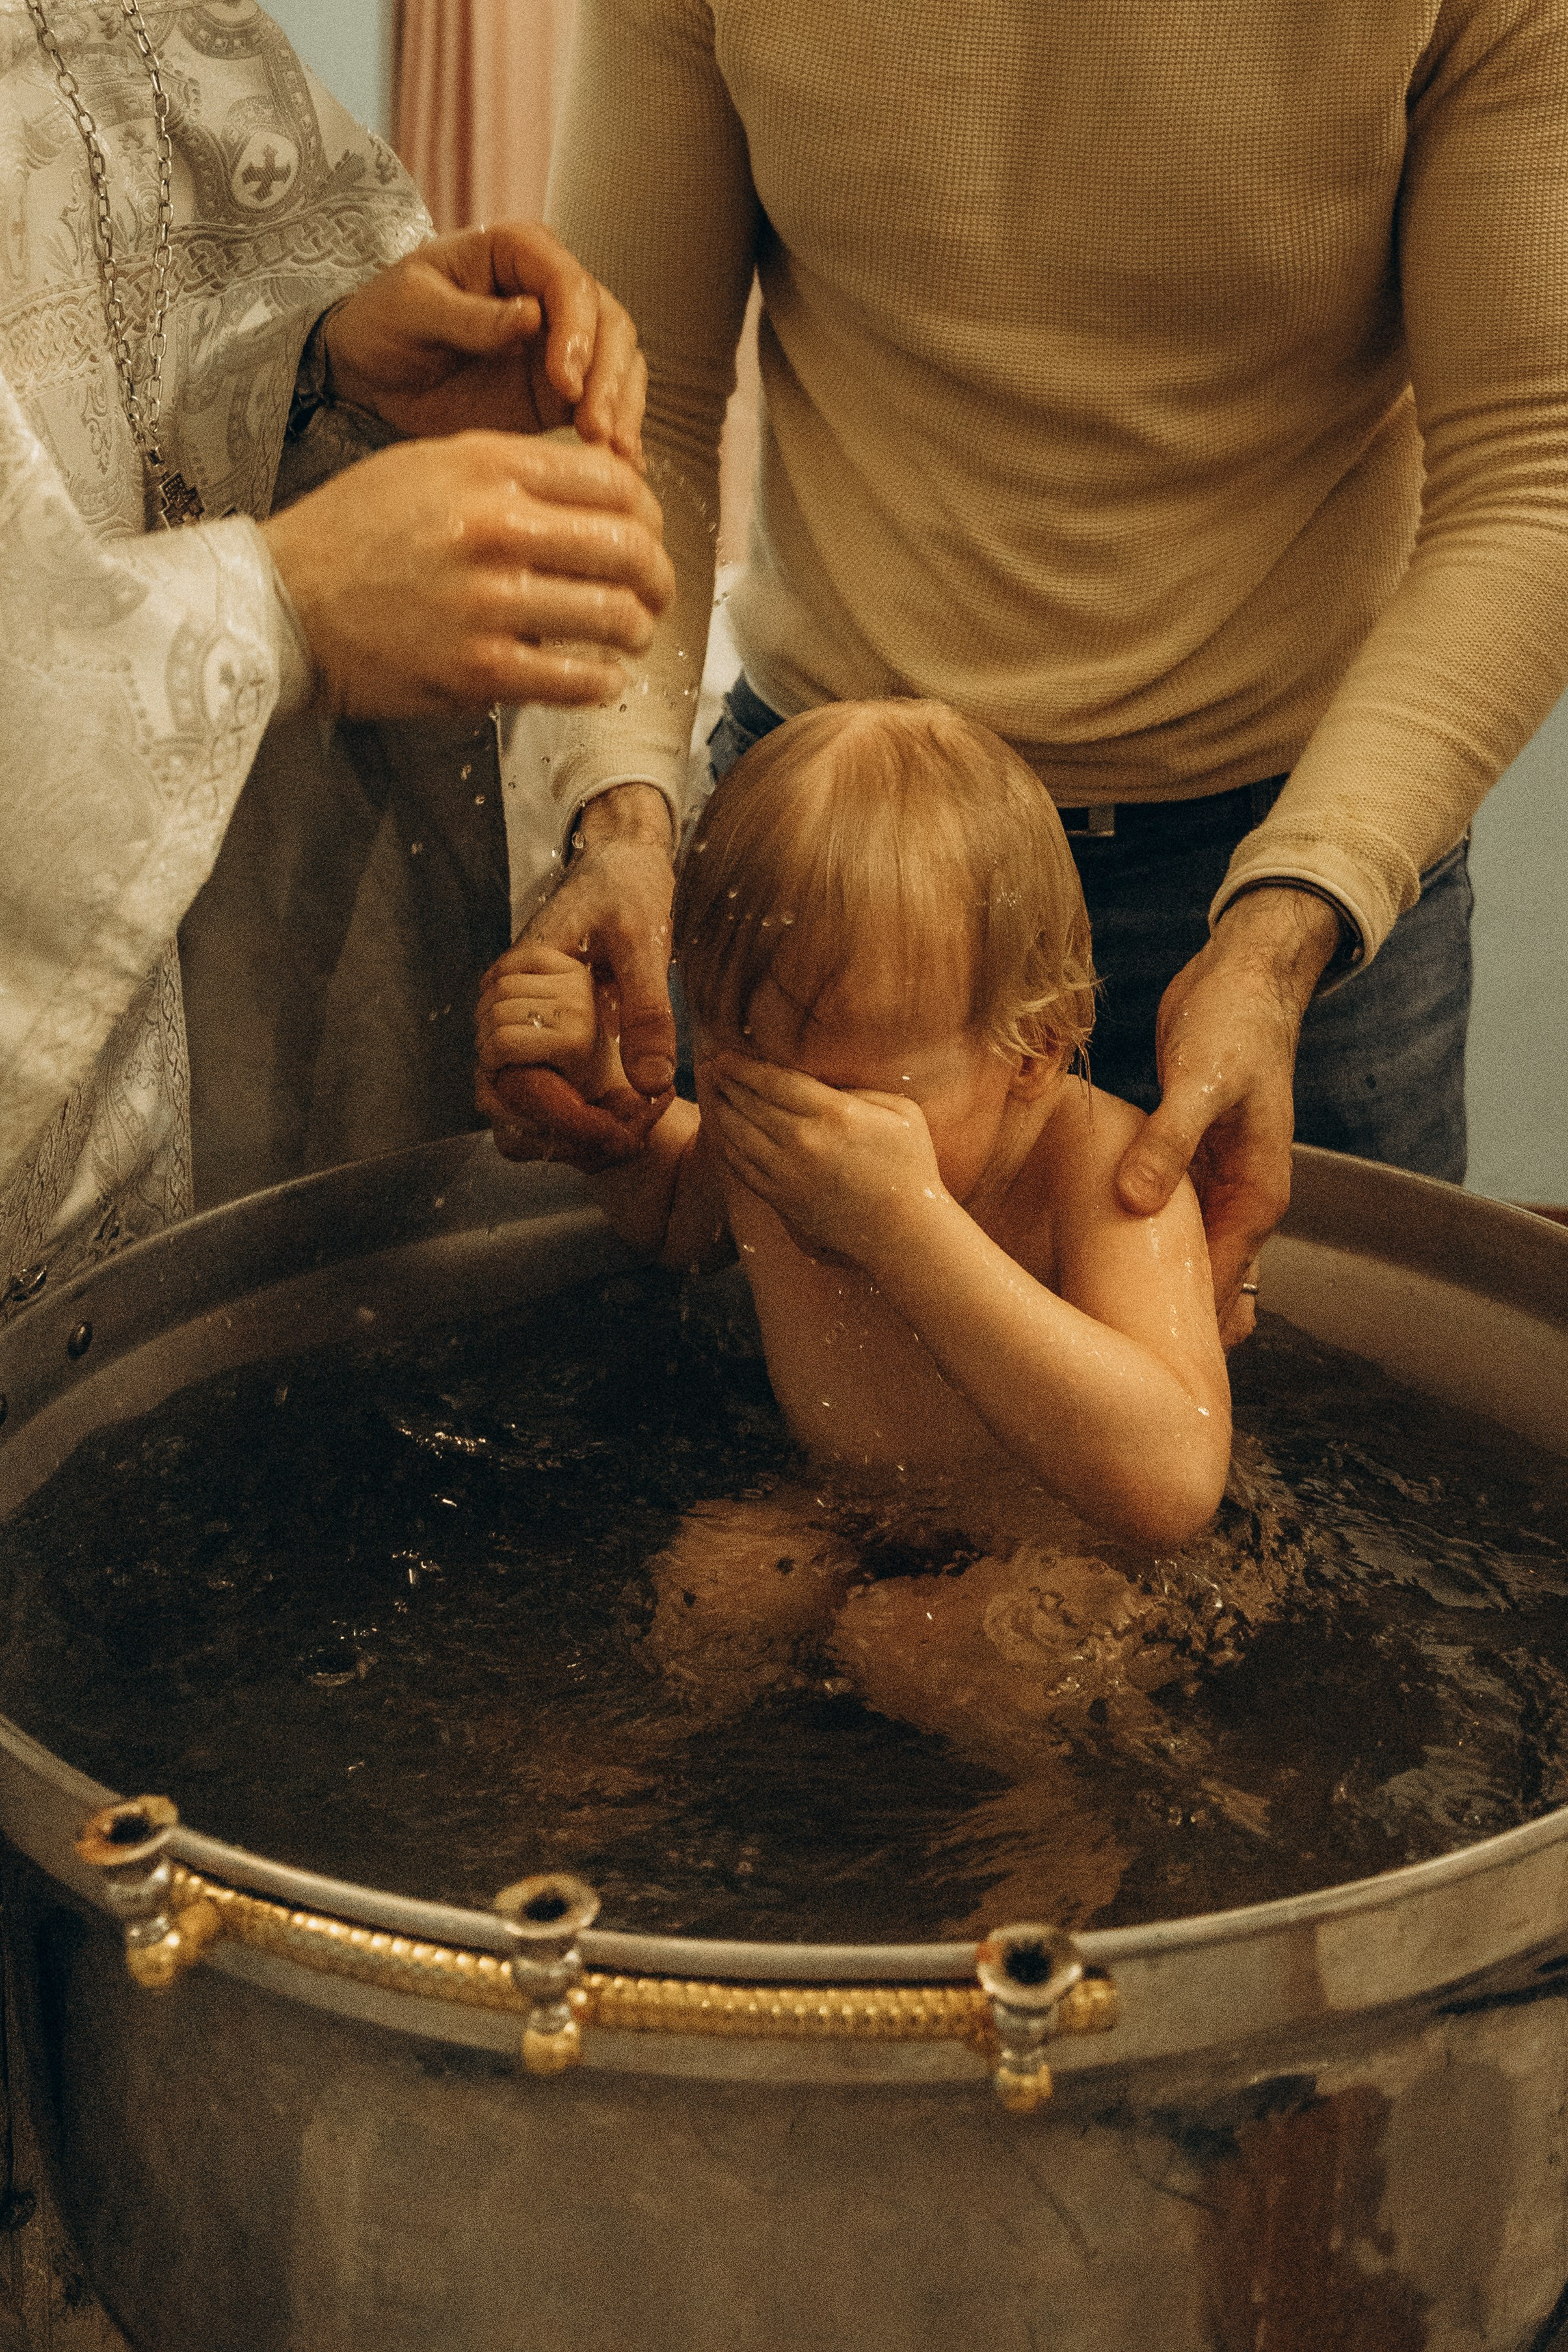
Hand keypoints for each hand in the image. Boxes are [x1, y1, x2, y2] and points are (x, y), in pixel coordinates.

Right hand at [263, 431, 673, 716]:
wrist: (282, 604)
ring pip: (616, 617)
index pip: (617, 483)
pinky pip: (579, 680)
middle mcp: (497, 529)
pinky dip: (604, 681)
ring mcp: (491, 604)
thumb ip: (513, 472)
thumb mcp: (428, 466)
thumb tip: (596, 492)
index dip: (648, 513)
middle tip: (653, 592)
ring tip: (627, 635)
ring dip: (635, 631)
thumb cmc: (355, 535)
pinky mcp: (482, 671)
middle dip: (658, 577)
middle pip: (631, 549)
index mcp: (489, 469)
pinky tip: (600, 676)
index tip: (645, 534)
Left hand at [323, 224, 647, 462]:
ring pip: (619, 364)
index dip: (578, 332)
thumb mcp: (411, 307)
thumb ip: (469, 314)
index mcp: (516, 252)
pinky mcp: (561, 392)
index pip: (569, 283)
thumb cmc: (383, 322)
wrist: (369, 374)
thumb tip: (531, 317)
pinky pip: (606, 404)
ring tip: (612, 453)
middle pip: (609, 324)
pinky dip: (619, 431)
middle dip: (609, 377)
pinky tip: (622, 464)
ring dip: (622, 407)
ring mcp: (562, 343)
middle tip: (595, 429)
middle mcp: (550, 292)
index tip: (566, 382)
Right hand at [478, 786, 677, 1168]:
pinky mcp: (534, 1027)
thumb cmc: (628, 890)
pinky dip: (559, 1113)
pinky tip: (605, 1119)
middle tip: (624, 1139)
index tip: (614, 1132)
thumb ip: (648, 1011)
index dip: (559, 1112)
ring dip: (558, 1125)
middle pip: (502, 1094)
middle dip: (561, 1126)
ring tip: (619, 1134)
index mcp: (516, 977)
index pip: (511, 1067)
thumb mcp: (646, 943)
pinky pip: (527, 1087)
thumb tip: (652, 1083)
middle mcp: (501, 1001)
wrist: (621, 862)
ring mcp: (513, 1016)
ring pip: (508, 1099)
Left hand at [703, 1052, 944, 1264]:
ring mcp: (787, 1173)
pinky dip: (727, 1146)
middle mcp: (803, 1141)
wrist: (903, 1233)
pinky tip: (724, 1134)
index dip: (744, 1065)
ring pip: (738, 1134)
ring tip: (715, 1094)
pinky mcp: (781, 1199)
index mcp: (833, 1114)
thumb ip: (860, 1090)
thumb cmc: (911, 1168)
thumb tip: (824, 1082)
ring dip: (722, 1110)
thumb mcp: (901, 1112)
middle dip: (727, 1082)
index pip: (774, 1081)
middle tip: (712, 1067)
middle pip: (750, 1103)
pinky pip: (742, 1167)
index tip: (726, 1054)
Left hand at [1114, 887, 1341, 1345]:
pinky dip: (1134, 1239)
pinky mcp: (1184, 1159)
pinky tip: (1088, 1259)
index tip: (1137, 1367)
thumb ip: (1170, 1143)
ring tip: (1090, 1330)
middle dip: (1165, 1323)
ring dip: (1146, 1284)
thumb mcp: (1200, 1082)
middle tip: (1107, 1366)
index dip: (1184, 1328)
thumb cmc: (1234, 1025)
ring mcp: (1213, 1182)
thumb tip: (1137, 1203)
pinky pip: (1161, 1216)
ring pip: (1181, 1255)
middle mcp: (1241, 1198)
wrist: (1244, 975)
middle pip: (1204, 1284)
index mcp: (1257, 1194)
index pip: (1222, 1285)